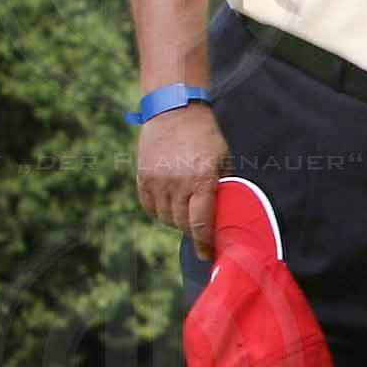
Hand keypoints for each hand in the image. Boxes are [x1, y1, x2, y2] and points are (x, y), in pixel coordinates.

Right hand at [135, 103, 230, 259]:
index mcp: (202, 179)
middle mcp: (177, 183)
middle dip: (193, 231)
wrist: (174, 112)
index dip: (204, 243)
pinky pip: (150, 206)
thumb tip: (223, 215)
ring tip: (186, 213)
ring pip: (166, 217)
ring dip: (177, 221)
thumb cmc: (206, 137)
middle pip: (182, 223)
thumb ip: (221, 187)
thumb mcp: (222, 160)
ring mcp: (157, 181)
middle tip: (200, 232)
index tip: (208, 255)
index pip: (200, 222)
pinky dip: (160, 211)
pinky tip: (169, 206)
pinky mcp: (143, 177)